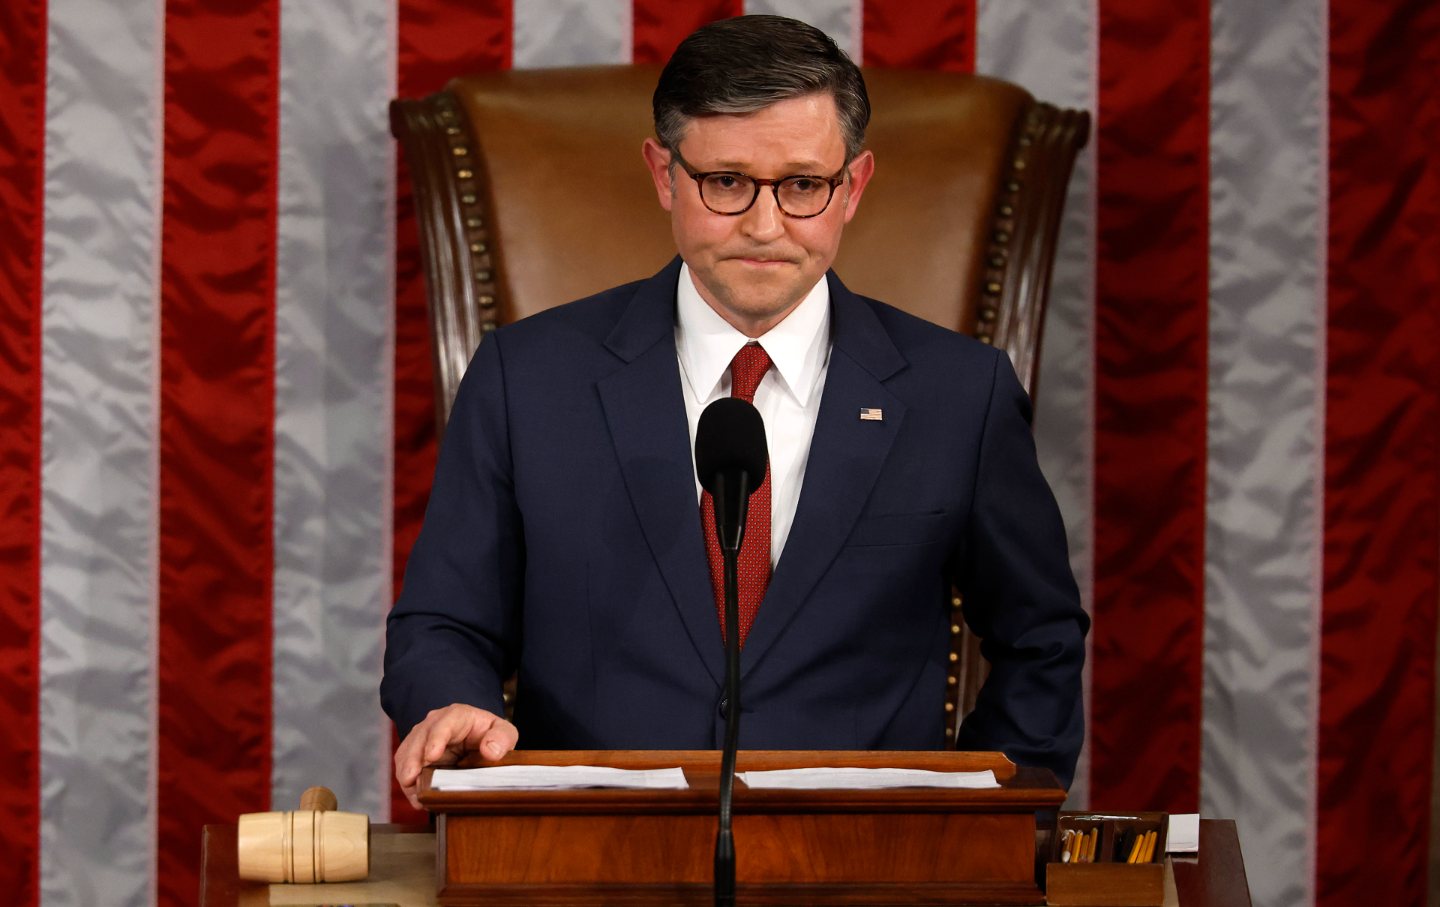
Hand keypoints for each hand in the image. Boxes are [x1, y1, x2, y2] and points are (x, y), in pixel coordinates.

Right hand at [393, 704, 517, 809]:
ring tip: (416, 796)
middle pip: (419, 739)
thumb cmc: (490, 734)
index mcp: (457, 715)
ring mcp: (422, 737)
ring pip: (407, 753)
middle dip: (413, 760)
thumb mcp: (504, 732)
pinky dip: (407, 782)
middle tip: (412, 780)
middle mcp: (435, 723)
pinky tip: (416, 797)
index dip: (436, 739)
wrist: (479, 738)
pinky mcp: (415, 753)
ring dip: (407, 773)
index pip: (444, 724)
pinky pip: (405, 765)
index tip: (431, 756)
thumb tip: (491, 751)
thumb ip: (502, 738)